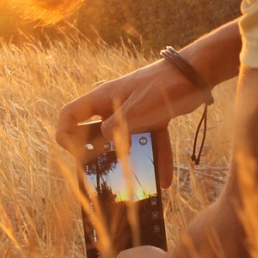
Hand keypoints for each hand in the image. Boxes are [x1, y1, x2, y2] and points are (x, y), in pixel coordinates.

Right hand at [56, 58, 209, 187]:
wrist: (192, 75)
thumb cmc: (160, 88)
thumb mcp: (134, 111)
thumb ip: (115, 129)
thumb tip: (102, 142)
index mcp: (102, 100)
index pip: (70, 115)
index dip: (65, 134)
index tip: (76, 154)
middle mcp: (114, 107)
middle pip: (96, 132)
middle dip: (98, 154)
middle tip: (103, 172)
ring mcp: (133, 113)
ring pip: (126, 141)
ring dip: (131, 161)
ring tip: (134, 182)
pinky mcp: (152, 118)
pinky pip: (150, 142)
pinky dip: (157, 158)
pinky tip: (165, 180)